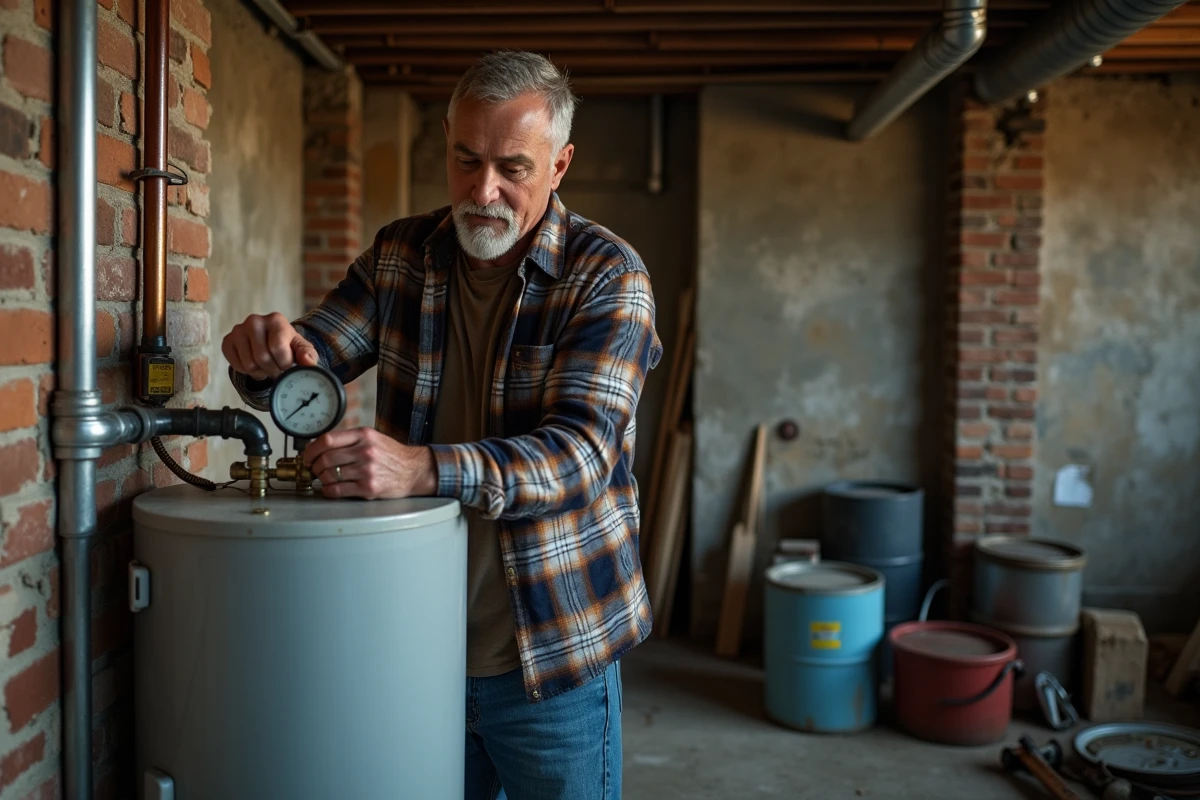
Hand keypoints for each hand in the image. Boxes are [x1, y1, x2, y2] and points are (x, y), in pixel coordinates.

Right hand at [221, 312, 318, 379]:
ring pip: (249, 364)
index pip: (278, 348)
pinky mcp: (227, 340)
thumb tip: (307, 361)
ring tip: (267, 367)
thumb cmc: (288, 346)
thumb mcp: (303, 349)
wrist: (270, 343)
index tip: (288, 365)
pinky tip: (255, 365)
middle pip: (262, 358)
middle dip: (272, 370)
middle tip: (277, 369)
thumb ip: (309, 356)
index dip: (284, 364)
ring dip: (260, 372)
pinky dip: (247, 372)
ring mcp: (238, 330)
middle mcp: (255, 320)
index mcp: (276, 319)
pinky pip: (236, 365)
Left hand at [304, 427, 437, 499]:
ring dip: (321, 479)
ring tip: (323, 479)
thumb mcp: (373, 437)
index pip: (327, 440)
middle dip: (314, 466)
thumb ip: (350, 439)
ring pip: (329, 475)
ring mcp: (367, 470)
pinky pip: (338, 490)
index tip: (307, 455)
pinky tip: (329, 488)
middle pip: (325, 459)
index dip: (311, 449)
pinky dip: (328, 490)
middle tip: (313, 469)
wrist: (413, 470)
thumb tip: (320, 446)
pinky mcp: (368, 488)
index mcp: (364, 435)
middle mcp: (365, 451)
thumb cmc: (392, 455)